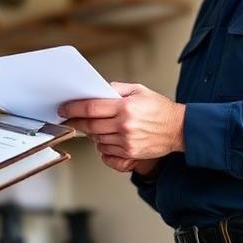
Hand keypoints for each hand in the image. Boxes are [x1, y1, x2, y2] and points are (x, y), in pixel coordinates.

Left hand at [59, 82, 185, 160]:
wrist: (179, 129)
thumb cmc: (159, 108)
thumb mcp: (139, 90)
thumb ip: (117, 89)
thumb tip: (97, 91)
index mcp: (125, 107)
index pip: (91, 108)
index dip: (73, 109)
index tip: (64, 109)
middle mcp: (124, 125)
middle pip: (90, 126)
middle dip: (76, 122)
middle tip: (69, 119)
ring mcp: (127, 141)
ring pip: (96, 139)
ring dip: (90, 133)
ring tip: (92, 126)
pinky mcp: (130, 153)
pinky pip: (106, 151)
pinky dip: (101, 144)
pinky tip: (104, 137)